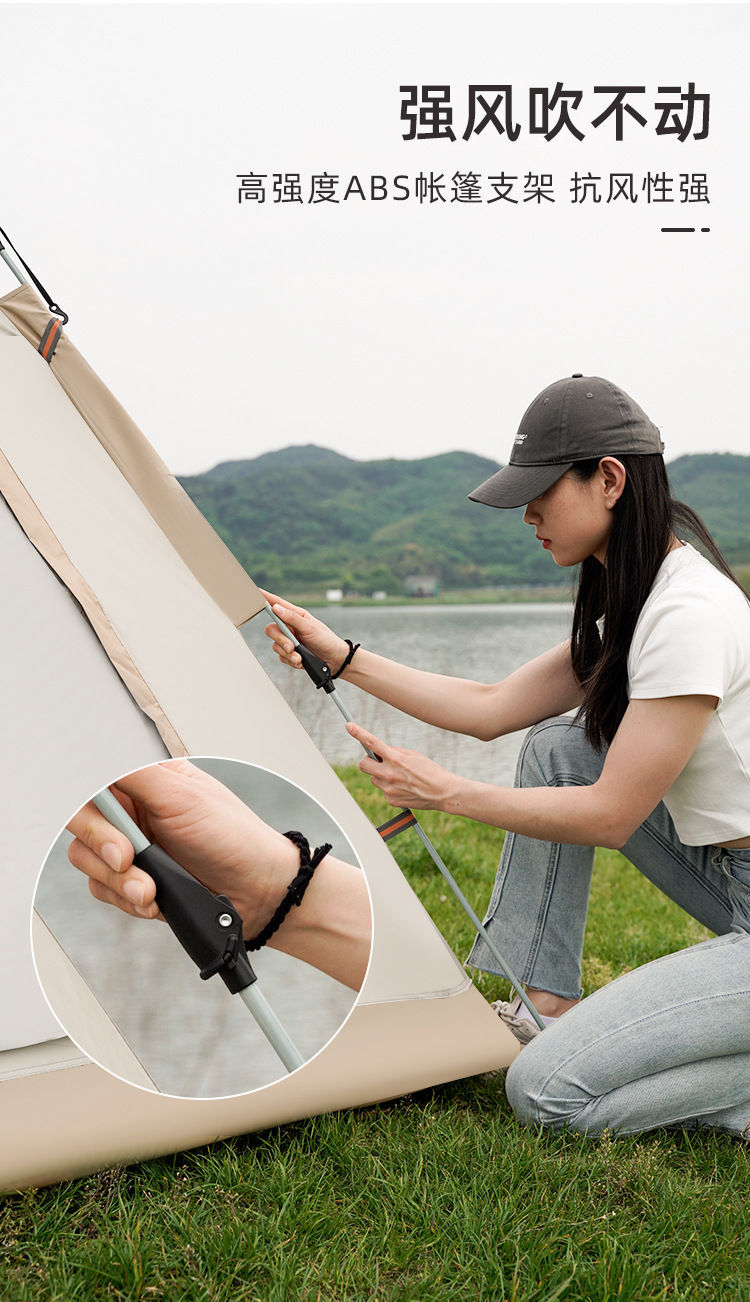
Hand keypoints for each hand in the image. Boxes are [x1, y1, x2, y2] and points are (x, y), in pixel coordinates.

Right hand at [67, 759, 298, 937]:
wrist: (256, 891)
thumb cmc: (231, 836)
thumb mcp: (182, 796)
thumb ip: (134, 773)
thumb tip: (97, 750)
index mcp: (143, 778)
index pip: (92, 778)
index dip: (83, 795)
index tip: (93, 811)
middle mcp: (131, 809)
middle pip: (80, 820)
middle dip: (101, 844)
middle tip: (128, 858)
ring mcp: (129, 846)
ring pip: (86, 858)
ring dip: (119, 880)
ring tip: (152, 890)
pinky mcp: (131, 880)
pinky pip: (102, 889)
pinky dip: (128, 899)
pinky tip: (156, 899)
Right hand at [261, 589, 349, 674]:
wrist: (335, 661)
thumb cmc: (326, 640)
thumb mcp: (311, 628)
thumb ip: (292, 618)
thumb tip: (276, 608)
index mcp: (296, 616)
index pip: (278, 605)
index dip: (266, 598)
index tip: (257, 591)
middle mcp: (290, 627)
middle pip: (272, 629)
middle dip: (280, 639)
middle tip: (291, 646)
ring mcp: (289, 641)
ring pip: (275, 645)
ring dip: (287, 653)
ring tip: (300, 657)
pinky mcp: (290, 654)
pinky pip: (281, 657)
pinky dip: (290, 660)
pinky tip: (301, 662)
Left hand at [346, 722, 457, 810]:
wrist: (442, 792)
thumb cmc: (431, 771)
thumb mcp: (414, 755)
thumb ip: (395, 752)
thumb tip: (382, 752)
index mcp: (395, 759)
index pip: (372, 743)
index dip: (358, 733)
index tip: (349, 726)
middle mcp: (389, 774)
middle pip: (363, 765)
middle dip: (368, 761)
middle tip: (379, 761)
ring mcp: (388, 789)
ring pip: (375, 778)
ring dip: (382, 775)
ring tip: (401, 777)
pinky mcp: (391, 800)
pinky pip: (384, 790)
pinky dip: (391, 788)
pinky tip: (405, 788)